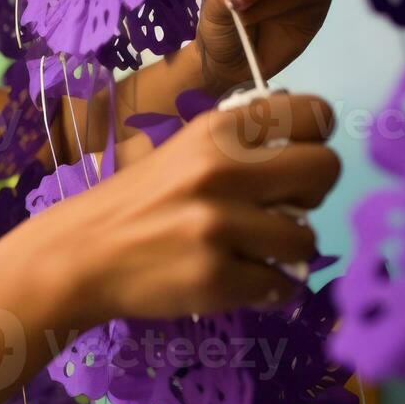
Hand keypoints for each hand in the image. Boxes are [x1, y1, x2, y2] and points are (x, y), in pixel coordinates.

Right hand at [50, 92, 340, 323]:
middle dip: (312, 195)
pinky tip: (236, 279)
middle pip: (325, 170)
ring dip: (286, 252)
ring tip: (251, 251)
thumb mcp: (185, 150)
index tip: (294, 161)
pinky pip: (281, 287)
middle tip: (281, 209)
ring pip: (307, 239)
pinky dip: (266, 289)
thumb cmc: (139, 202)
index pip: (314, 114)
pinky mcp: (215, 277)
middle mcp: (221, 169)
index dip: (314, 141)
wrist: (79, 255)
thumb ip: (241, 144)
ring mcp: (218, 226)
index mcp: (216, 130)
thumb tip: (307, 147)